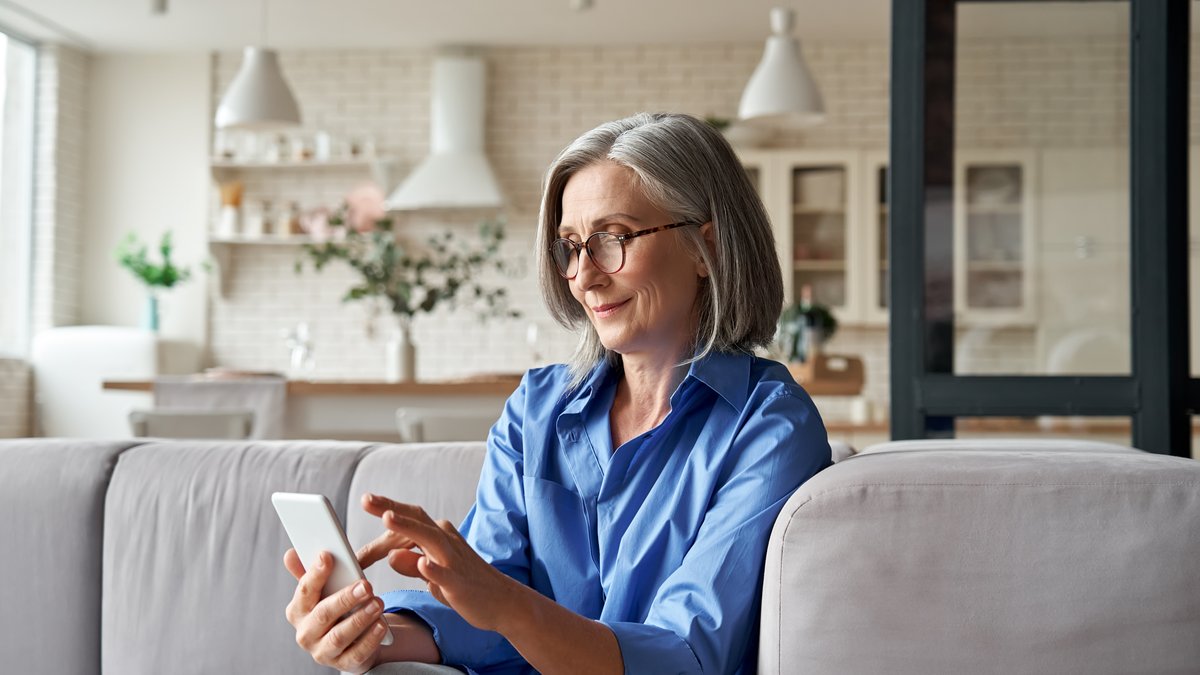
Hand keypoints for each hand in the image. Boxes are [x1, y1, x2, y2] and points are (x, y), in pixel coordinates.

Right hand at [283, 549, 388, 674]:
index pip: (304, 591)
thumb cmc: (335, 610)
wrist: (350, 642)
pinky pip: (356, 653)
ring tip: (377, 603)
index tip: (327, 556)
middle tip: (366, 585)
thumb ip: (310, 573)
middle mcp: (306, 634)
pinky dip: (370, 639)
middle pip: (323, 615)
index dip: (315, 574)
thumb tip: (290, 554)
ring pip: (339, 636)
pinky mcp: (343, 664)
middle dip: (345, 598)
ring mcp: (322, 652)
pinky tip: (381, 625)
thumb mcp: (323, 591)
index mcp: (297, 611)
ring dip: (360, 619)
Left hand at [363, 493, 517, 632]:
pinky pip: (445, 574)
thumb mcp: (432, 574)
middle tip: (366, 499)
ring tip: (387, 518)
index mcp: (439, 536)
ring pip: (429, 539)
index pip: (410, 519)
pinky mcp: (460, 582)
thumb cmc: (465, 585)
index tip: (366, 500)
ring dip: (408, 527)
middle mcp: (446, 541)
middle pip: (417, 520)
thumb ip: (411, 564)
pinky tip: (421, 563)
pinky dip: (433, 568)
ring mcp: (454, 561)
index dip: (387, 510)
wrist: (503, 601)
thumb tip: (390, 555)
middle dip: (391, 508)